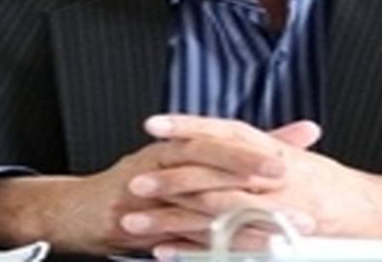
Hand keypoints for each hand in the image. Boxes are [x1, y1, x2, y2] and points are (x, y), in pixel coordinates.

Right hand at [0, 120, 317, 255]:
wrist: (80, 209)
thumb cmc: (139, 180)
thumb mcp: (188, 154)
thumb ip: (247, 146)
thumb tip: (301, 132)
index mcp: (178, 144)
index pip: (218, 142)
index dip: (250, 152)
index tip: (287, 160)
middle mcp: (164, 166)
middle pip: (211, 173)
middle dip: (252, 189)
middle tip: (291, 201)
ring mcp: (150, 198)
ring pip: (200, 209)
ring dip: (242, 225)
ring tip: (278, 237)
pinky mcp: (141, 227)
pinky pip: (179, 239)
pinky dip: (206, 248)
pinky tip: (231, 256)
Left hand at [124, 115, 381, 253]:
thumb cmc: (341, 191)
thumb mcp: (303, 163)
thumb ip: (272, 148)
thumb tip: (237, 138)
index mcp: (274, 153)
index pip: (224, 134)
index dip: (188, 127)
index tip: (156, 124)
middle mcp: (272, 178)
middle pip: (210, 174)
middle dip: (168, 178)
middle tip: (134, 180)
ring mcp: (272, 212)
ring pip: (211, 213)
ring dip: (170, 218)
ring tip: (135, 221)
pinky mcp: (273, 242)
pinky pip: (227, 247)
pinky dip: (193, 250)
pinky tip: (165, 252)